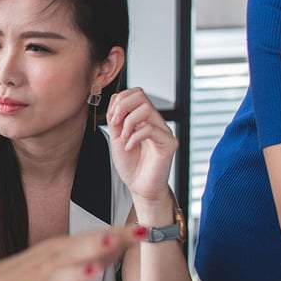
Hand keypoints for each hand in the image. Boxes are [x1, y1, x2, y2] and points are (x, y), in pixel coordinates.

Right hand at [0, 226, 144, 280]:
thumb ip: (88, 252)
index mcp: (58, 250)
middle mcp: (50, 265)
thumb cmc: (26, 275)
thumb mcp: (55, 257)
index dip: (118, 234)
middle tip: (115, 237)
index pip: (92, 237)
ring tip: (93, 271)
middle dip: (95, 244)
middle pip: (75, 251)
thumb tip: (120, 242)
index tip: (143, 230)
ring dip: (76, 275)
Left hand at [106, 88, 176, 207]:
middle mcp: (155, 121)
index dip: (120, 100)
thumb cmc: (130, 164)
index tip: (111, 118)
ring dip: (128, 122)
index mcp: (143, 118)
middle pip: (141, 95)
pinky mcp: (169, 143)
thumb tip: (116, 99)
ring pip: (147, 109)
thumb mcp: (116, 137)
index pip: (135, 93)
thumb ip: (116, 118)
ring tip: (123, 137)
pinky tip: (129, 147)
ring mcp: (163, 131)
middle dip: (122, 106)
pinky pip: (151, 129)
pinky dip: (135, 137)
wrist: (139, 186)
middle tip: (115, 123)